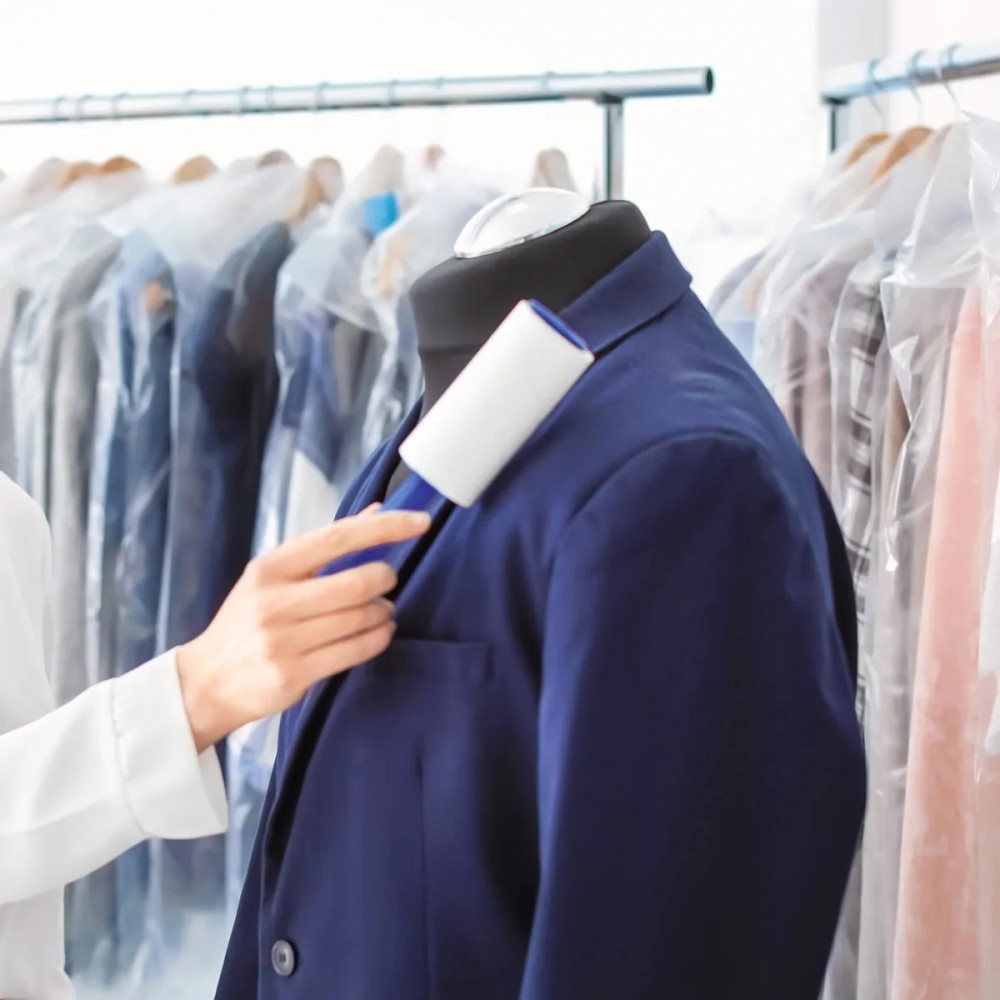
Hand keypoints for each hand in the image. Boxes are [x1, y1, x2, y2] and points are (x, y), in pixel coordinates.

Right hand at [176, 508, 430, 752]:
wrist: (207, 681)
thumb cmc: (248, 622)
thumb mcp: (274, 576)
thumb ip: (324, 547)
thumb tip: (376, 510)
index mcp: (271, 567)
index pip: (337, 537)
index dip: (384, 527)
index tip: (419, 522)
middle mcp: (275, 601)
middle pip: (357, 582)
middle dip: (385, 578)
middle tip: (388, 581)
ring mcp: (284, 640)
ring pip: (361, 618)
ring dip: (384, 612)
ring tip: (382, 610)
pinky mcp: (294, 674)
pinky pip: (357, 650)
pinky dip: (379, 637)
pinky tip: (380, 632)